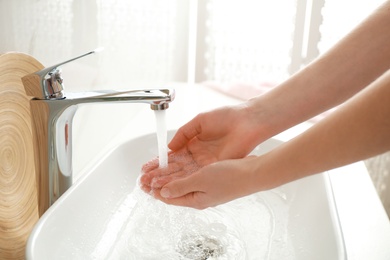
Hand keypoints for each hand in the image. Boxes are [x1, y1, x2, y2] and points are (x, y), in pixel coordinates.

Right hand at [141, 103, 265, 192]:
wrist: (247, 121)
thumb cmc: (226, 117)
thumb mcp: (199, 122)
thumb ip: (183, 134)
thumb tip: (169, 147)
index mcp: (194, 143)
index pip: (172, 156)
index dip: (159, 162)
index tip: (146, 168)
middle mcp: (198, 156)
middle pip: (175, 168)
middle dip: (159, 174)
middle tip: (143, 180)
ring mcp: (206, 163)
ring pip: (183, 174)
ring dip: (167, 179)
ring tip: (151, 185)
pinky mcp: (215, 167)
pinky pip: (195, 175)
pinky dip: (181, 180)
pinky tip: (168, 184)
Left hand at [151, 156, 260, 208]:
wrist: (253, 173)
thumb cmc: (230, 177)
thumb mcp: (201, 180)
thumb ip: (181, 185)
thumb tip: (163, 192)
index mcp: (195, 199)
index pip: (169, 197)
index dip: (154, 191)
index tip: (142, 184)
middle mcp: (199, 195)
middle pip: (173, 190)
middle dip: (157, 184)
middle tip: (144, 178)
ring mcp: (206, 188)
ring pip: (181, 182)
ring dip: (167, 177)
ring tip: (155, 172)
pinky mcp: (212, 179)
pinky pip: (190, 176)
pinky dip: (180, 172)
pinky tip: (176, 166)